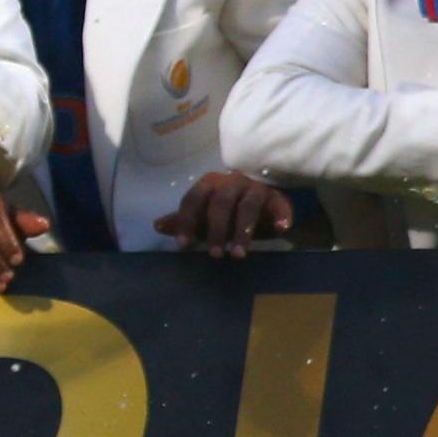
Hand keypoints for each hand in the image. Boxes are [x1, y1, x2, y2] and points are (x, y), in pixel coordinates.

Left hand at [154, 171, 295, 258]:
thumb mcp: (205, 215)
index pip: (193, 199)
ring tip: (239, 254)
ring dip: (243, 231)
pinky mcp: (277, 197)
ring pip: (248, 206)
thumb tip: (157, 225)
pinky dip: (281, 216)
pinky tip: (280, 229)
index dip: (187, 221)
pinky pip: (280, 205)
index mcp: (209, 184)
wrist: (264, 200)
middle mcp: (231, 182)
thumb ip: (184, 220)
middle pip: (221, 202)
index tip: (183, 245)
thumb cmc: (229, 208)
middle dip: (216, 229)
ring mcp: (255, 188)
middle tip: (214, 255)